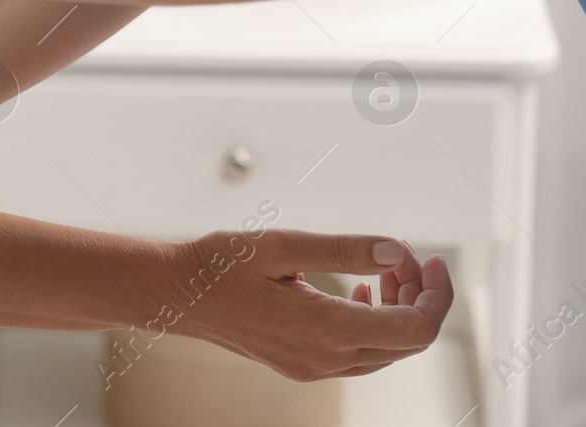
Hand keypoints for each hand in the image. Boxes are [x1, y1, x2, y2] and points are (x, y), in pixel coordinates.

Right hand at [171, 229, 452, 380]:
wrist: (177, 295)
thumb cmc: (221, 264)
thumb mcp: (282, 245)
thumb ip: (343, 250)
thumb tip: (398, 249)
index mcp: (325, 329)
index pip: (415, 328)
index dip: (437, 295)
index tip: (431, 258)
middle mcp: (326, 358)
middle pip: (407, 341)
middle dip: (419, 296)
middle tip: (402, 255)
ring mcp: (314, 368)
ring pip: (387, 351)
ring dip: (398, 310)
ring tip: (383, 269)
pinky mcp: (303, 367)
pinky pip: (361, 355)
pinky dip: (375, 325)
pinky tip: (360, 294)